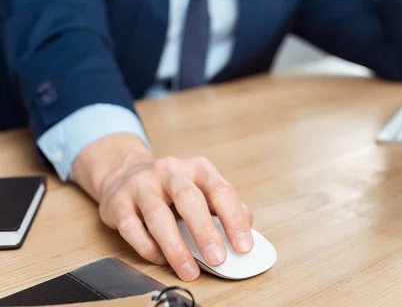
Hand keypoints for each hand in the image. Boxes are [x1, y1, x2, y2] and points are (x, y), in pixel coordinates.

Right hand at [72, 134, 253, 281]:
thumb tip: (246, 231)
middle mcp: (170, 171)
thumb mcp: (201, 187)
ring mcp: (142, 185)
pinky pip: (132, 228)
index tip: (243, 246)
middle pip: (189, 200)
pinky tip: (161, 260)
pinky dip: (148, 248)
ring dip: (176, 247)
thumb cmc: (172, 187)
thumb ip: (224, 207)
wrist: (124, 171)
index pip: (221, 191)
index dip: (234, 219)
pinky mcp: (118, 202)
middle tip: (218, 259)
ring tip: (189, 270)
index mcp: (198, 168)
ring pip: (158, 216)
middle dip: (205, 232)